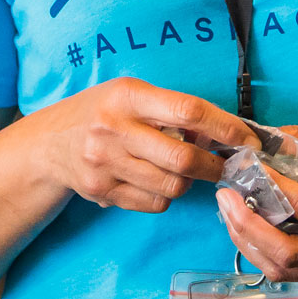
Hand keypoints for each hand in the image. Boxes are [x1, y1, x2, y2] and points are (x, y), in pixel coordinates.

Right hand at [36, 79, 255, 214]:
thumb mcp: (131, 95)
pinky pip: (154, 203)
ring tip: (184, 169)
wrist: (50, 143)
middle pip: (183, 158)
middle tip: (226, 165)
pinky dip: (165, 195)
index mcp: (127, 96)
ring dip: (189, 182)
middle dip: (214, 165)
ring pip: (172, 186)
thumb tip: (223, 132)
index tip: (247, 139)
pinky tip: (156, 179)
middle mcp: (114, 129)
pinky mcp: (102, 192)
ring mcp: (106, 164)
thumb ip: (171, 109)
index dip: (224, 127)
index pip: (187, 111)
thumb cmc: (103, 112)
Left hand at [215, 127, 297, 282]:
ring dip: (248, 241)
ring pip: (283, 269)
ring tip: (229, 210)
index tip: (249, 167)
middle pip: (288, 255)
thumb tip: (264, 138)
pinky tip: (246, 225)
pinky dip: (261, 250)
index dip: (273, 188)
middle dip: (249, 227)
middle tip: (226, 197)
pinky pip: (289, 271)